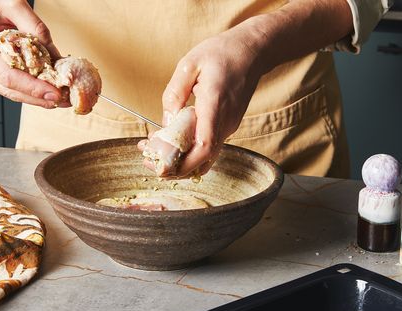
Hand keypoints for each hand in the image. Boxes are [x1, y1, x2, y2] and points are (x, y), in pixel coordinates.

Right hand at [0, 0, 64, 108]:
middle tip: (64, 101)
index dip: (33, 88)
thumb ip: (35, 27)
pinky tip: (43, 88)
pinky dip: (24, 87)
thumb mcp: (10, 2)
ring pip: (7, 91)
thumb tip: (56, 55)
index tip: (56, 94)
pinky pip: (4, 83)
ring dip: (33, 96)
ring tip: (58, 98)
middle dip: (38, 98)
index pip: (8, 76)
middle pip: (8, 90)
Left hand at [161, 21, 267, 176]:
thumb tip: (166, 120)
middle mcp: (225, 121)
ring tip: (155, 152)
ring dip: (181, 161)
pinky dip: (190, 151)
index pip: (204, 146)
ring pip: (205, 156)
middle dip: (176, 168)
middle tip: (150, 162)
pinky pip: (209, 146)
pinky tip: (172, 141)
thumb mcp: (189, 65)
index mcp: (214, 105)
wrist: (251, 52)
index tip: (163, 166)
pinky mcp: (228, 126)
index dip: (185, 163)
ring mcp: (229, 126)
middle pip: (203, 159)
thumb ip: (174, 93)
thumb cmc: (220, 54)